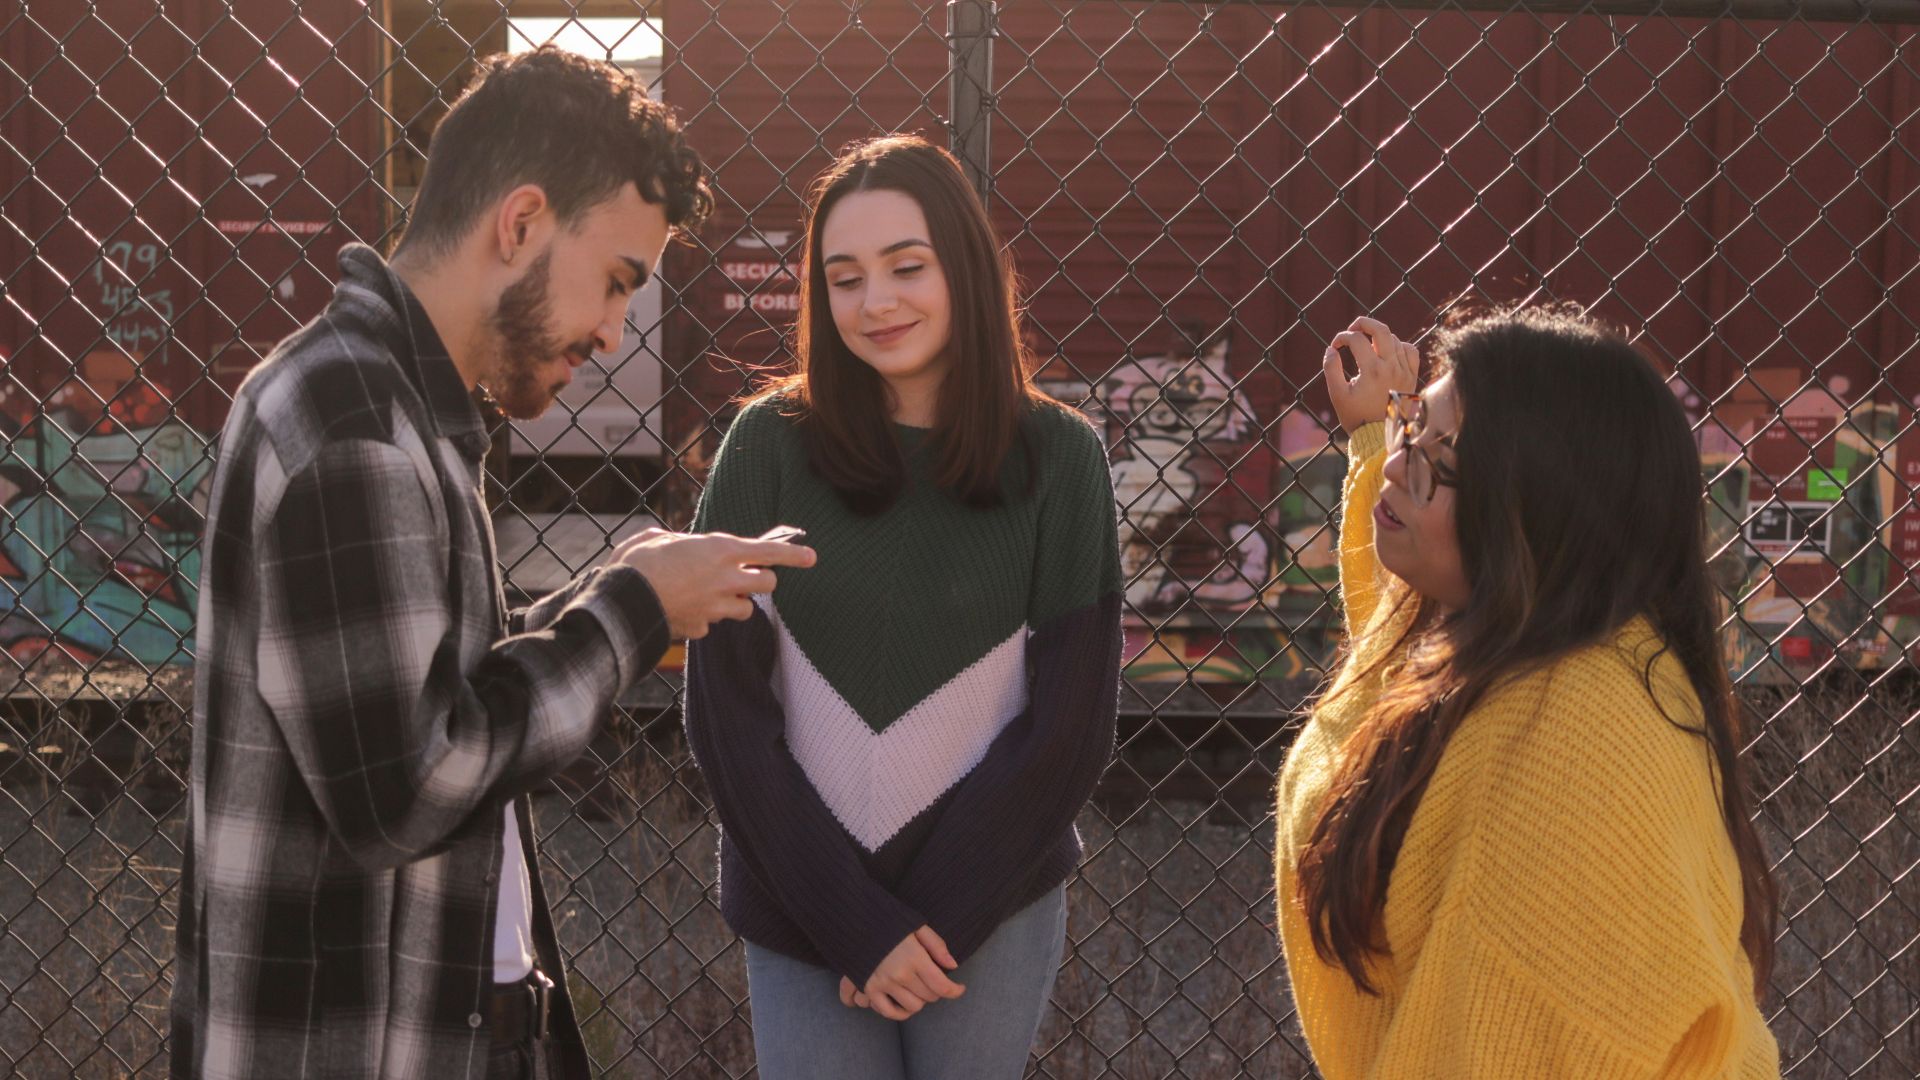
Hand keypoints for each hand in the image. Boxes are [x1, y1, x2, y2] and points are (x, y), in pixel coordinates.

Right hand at [608, 528, 815, 639]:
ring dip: (736, 602)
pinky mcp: (703, 627)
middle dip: (759, 580)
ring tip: (710, 593)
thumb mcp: (658, 538)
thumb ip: (679, 541)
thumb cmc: (637, 563)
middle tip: (742, 576)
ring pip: (746, 608)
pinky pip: (713, 624)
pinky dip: (705, 618)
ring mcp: (716, 607)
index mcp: (721, 550)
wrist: (621, 602)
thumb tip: (674, 544)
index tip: (812, 557)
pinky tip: (683, 609)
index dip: (794, 554)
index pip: (771, 552)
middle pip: (767, 583)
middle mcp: (726, 579)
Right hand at [858, 926, 963, 1019]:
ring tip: (918, 989)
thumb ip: (937, 946)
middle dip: (936, 990)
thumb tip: (953, 965)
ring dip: (919, 1000)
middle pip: (929, 997)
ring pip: (913, 1007)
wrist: (856, 921)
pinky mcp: (870, 989)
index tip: (960, 988)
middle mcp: (900, 974)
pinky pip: (889, 1012)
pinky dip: (900, 1012)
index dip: (955, 991)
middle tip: (933, 980)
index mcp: (914, 957)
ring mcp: (884, 984)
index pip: (942, 986)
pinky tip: (904, 1004)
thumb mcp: (917, 926)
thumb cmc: (890, 922)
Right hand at [1323, 316, 1419, 434]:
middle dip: (1363, 323)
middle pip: (1381, 329)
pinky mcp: (1412, 376)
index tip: (1335, 346)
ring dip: (1378, 337)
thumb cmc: (1357, 417)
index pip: (1356, 339)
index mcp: (1371, 370)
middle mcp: (1391, 367)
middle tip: (1353, 328)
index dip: (1341, 338)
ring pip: (1394, 339)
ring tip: (1366, 345)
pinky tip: (1388, 352)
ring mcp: (1404, 370)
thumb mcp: (1338, 395)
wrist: (1381, 436)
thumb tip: (1331, 349)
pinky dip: (1399, 346)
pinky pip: (1410, 350)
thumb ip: (1331, 369)